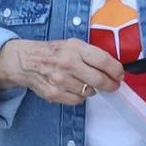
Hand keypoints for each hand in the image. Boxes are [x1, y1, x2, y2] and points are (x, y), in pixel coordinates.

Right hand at [0, 38, 123, 105]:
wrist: (25, 61)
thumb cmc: (53, 52)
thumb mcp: (72, 44)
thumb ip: (90, 54)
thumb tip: (111, 68)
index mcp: (75, 49)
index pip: (103, 60)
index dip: (116, 70)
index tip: (120, 74)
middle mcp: (68, 64)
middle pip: (99, 80)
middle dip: (110, 85)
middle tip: (113, 85)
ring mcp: (61, 81)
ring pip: (89, 92)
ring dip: (92, 89)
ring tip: (86, 82)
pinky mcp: (54, 94)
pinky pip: (77, 100)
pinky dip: (80, 96)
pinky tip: (74, 88)